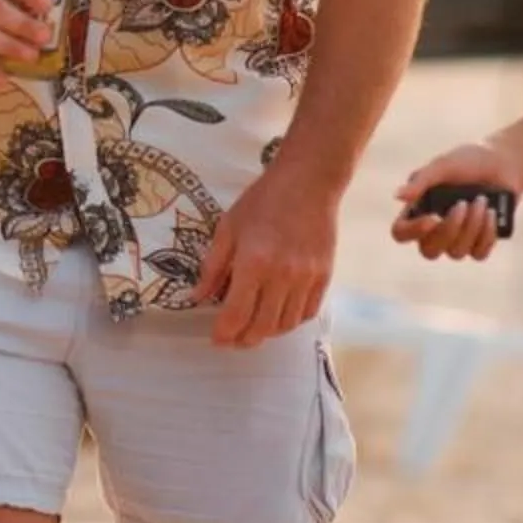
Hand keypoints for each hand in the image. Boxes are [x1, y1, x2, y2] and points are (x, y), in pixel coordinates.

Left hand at [194, 165, 339, 346]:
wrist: (308, 182)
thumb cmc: (264, 201)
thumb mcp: (228, 228)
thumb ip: (213, 267)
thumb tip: (198, 297)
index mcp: (254, 262)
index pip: (236, 314)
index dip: (224, 333)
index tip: (216, 338)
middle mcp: (282, 276)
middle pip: (262, 327)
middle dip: (243, 340)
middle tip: (232, 340)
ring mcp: (306, 278)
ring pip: (285, 325)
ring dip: (267, 333)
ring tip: (253, 328)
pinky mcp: (324, 277)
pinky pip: (307, 313)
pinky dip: (290, 321)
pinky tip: (278, 315)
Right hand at [390, 141, 522, 262]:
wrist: (502, 164)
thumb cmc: (468, 161)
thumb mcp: (444, 166)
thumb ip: (422, 181)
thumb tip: (397, 196)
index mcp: (418, 209)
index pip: (401, 233)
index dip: (413, 231)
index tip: (432, 218)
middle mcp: (434, 230)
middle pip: (429, 250)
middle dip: (449, 229)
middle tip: (464, 203)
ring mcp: (457, 240)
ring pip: (457, 252)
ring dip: (472, 226)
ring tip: (483, 200)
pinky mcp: (479, 243)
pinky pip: (479, 254)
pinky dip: (487, 235)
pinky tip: (492, 214)